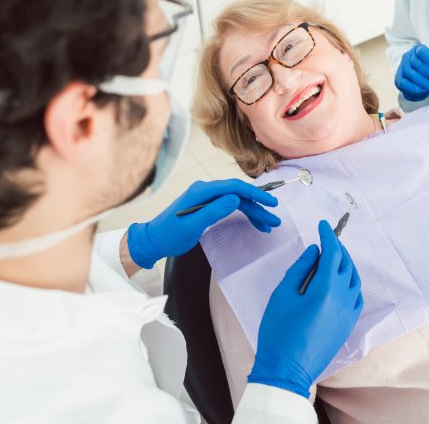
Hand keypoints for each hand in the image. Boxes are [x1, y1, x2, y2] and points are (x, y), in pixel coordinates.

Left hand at [127, 179, 279, 268]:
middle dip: (258, 206)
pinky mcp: (208, 206)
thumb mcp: (191, 225)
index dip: (254, 194)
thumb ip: (213, 211)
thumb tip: (234, 199)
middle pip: (238, 195)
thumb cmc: (169, 235)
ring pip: (237, 201)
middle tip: (274, 220)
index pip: (234, 187)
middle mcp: (206, 191)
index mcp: (201, 192)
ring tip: (268, 225)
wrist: (154, 240)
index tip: (270, 203)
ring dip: (253, 212)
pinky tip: (255, 223)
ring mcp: (207, 198)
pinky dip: (244, 214)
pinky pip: (231, 206)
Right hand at [248, 220, 363, 397]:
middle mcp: (342, 299)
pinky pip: (356, 296)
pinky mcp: (349, 325)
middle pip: (345, 264)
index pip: (332, 253)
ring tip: (332, 256)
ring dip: (345, 263)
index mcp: (325, 289)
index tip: (323, 224)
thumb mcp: (282, 295)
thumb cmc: (278, 332)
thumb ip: (299, 269)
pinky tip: (341, 281)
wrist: (287, 370)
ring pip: (354, 279)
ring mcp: (348, 313)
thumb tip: (314, 251)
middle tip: (326, 238)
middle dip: (337, 247)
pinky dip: (351, 282)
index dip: (328, 235)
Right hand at [395, 44, 428, 101]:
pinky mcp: (398, 79)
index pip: (422, 51)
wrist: (421, 81)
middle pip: (417, 64)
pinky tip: (425, 90)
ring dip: (426, 83)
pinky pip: (404, 84)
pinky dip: (414, 88)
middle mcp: (407, 56)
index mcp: (418, 49)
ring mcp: (402, 68)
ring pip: (411, 74)